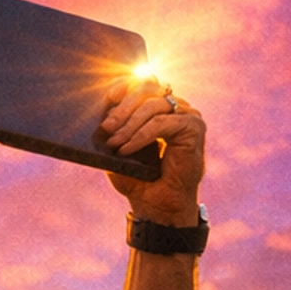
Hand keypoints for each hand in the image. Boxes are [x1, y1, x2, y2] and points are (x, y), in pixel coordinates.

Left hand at [100, 77, 206, 226]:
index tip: (108, 97)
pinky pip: (161, 123)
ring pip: (153, 106)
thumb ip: (112, 128)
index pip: (144, 83)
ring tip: (113, 143)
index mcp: (160, 107)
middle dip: (122, 107)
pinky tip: (126, 149)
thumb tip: (97, 110)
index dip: (125, 85)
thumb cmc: (139, 179)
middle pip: (148, 89)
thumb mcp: (118, 149)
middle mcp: (176, 107)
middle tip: (106, 127)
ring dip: (128, 124)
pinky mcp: (193, 128)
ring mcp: (187, 115)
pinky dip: (140, 135)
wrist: (158, 206)